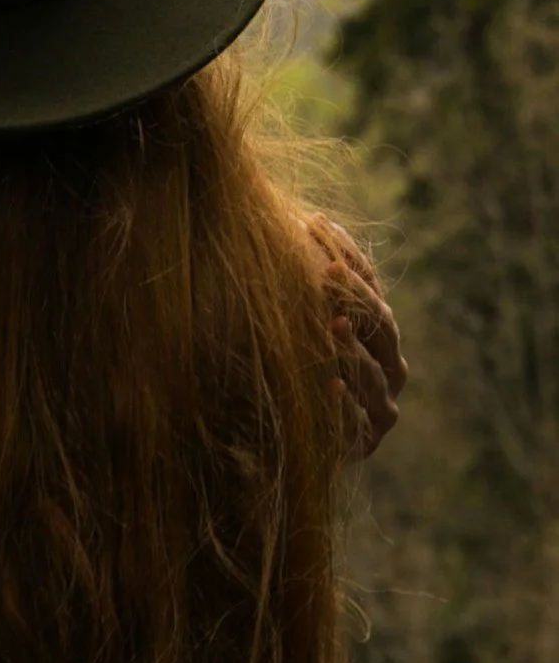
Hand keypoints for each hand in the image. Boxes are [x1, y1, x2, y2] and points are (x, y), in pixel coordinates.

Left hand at [306, 213, 408, 456]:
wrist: (273, 427)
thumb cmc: (288, 355)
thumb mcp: (298, 312)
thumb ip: (312, 274)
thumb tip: (311, 217)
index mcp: (379, 333)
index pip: (373, 291)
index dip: (350, 260)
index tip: (318, 227)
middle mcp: (389, 370)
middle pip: (383, 328)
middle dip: (356, 299)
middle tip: (326, 274)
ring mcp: (377, 410)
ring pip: (373, 376)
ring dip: (352, 351)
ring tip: (331, 328)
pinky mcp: (358, 445)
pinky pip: (355, 425)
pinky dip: (343, 406)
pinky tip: (328, 385)